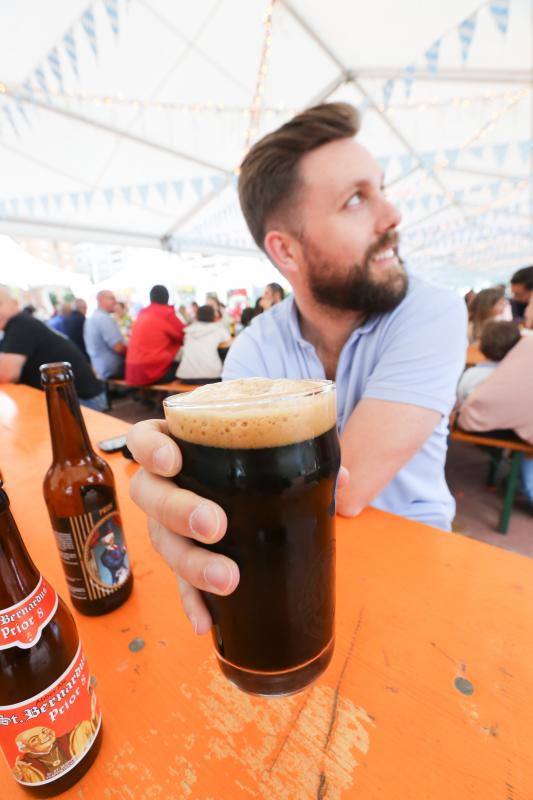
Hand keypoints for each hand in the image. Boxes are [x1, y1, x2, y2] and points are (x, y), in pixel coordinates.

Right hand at [127, 419, 348, 634]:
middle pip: (148, 494)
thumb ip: (301, 455)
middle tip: (214, 525)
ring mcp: (166, 525)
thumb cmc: (248, 456)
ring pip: (163, 543)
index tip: (172, 460)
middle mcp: (162, 485)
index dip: (150, 448)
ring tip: (226, 578)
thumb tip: (342, 479)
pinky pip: (180, 583)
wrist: (246, 483)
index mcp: (176, 444)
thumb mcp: (269, 447)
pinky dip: (193, 602)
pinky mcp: (181, 559)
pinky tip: (206, 622)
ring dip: (191, 564)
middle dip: (178, 510)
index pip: (144, 438)